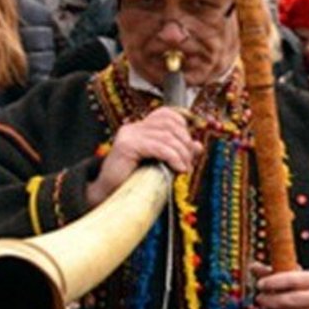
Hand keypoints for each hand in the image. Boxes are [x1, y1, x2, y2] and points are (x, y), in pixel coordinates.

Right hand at [86, 107, 200, 207]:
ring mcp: (129, 134)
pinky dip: (174, 158)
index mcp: (141, 127)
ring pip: (167, 137)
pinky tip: (179, 169)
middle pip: (170, 125)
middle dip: (185, 144)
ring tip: (185, 169)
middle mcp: (134, 127)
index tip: (189, 147)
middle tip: (189, 162)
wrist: (111, 193)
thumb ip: (178, 151)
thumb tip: (198, 145)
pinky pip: (158, 147)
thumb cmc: (136, 179)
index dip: (183, 128)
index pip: (167, 115)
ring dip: (182, 154)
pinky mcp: (126, 145)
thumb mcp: (162, 162)